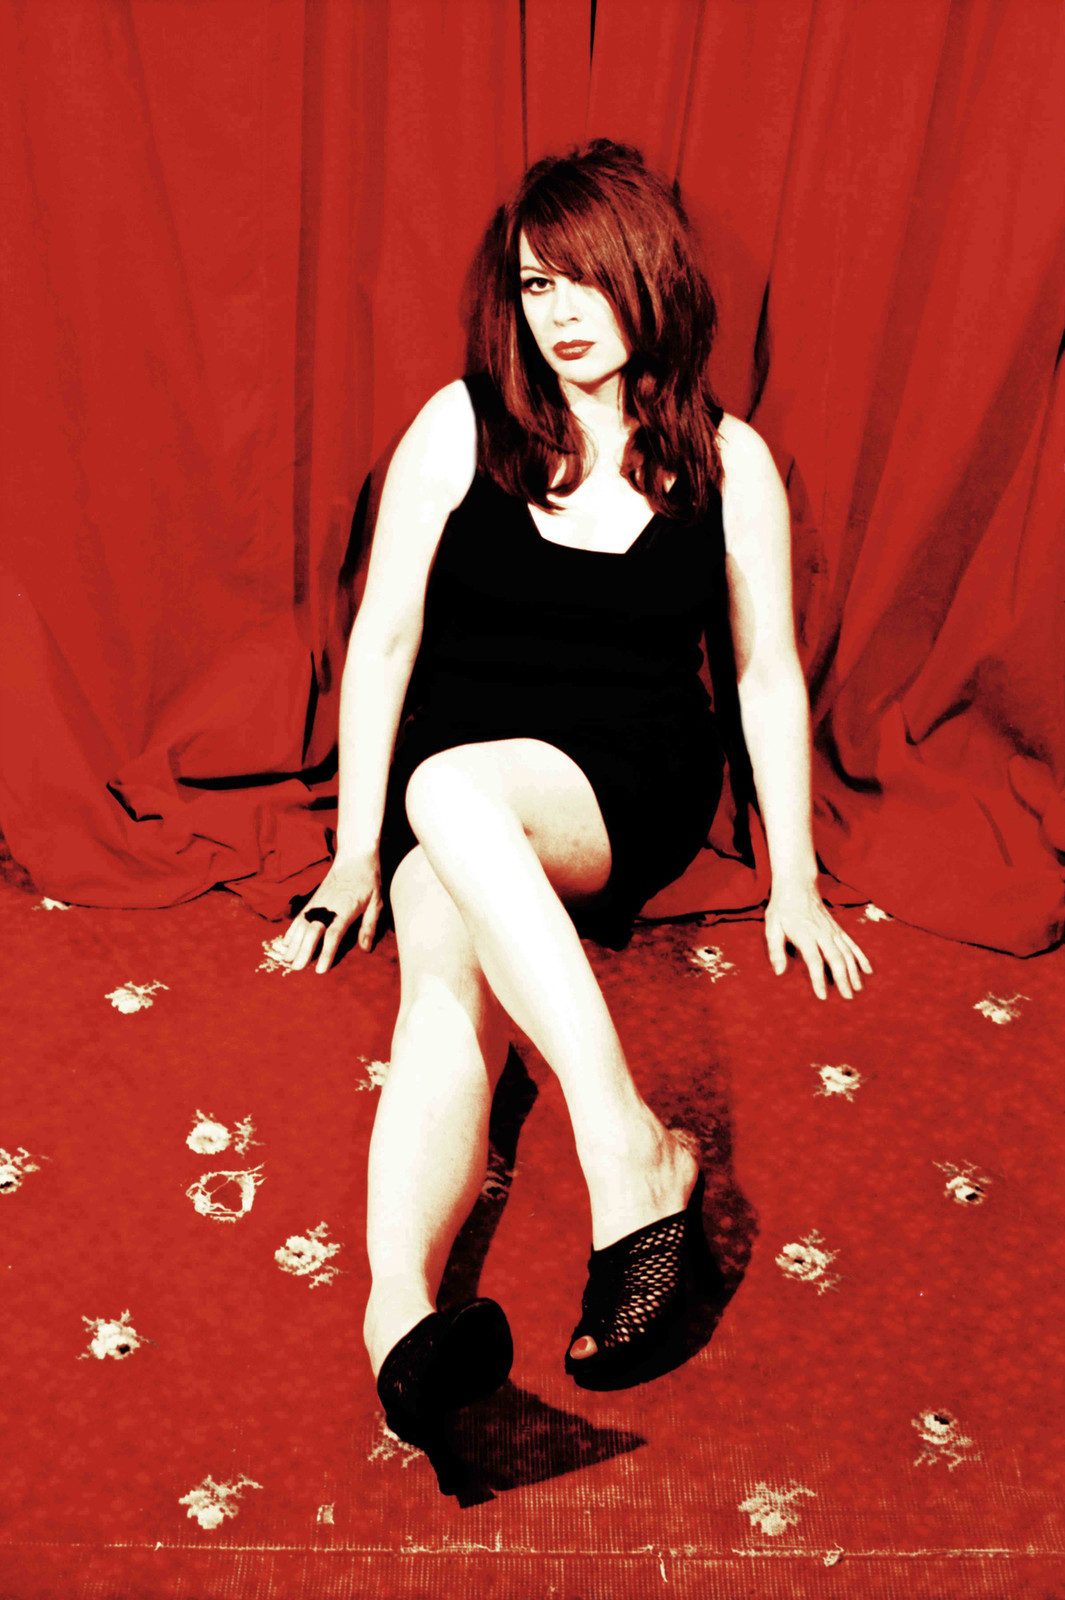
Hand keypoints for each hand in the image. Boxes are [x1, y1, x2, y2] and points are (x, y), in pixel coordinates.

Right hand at [279, 852, 383, 973]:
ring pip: (302, 924)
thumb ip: (369, 926)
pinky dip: (291, 930)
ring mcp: (318, 902)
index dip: (326, 952)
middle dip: (304, 950)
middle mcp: (328, 906)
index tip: (320, 969)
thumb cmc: (368, 880)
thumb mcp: (376, 902)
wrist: (354, 857)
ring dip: (294, 943)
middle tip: (296, 968)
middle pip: (313, 931)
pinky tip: (286, 942)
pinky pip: (300, 916)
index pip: (334, 934)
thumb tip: (365, 949)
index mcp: (345, 908)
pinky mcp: (313, 900)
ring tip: (286, 959)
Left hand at [764, 884, 872, 999]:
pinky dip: (861, 957)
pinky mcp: (838, 928)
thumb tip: (779, 973)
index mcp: (805, 934)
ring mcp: (832, 930)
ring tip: (859, 989)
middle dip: (843, 979)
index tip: (823, 996)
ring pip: (847, 953)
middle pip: (836, 959)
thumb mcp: (771, 927)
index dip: (819, 979)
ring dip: (854, 971)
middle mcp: (822, 933)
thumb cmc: (782, 909)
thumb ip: (775, 950)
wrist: (798, 885)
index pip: (815, 961)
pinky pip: (852, 944)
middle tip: (848, 998)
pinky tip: (868, 970)